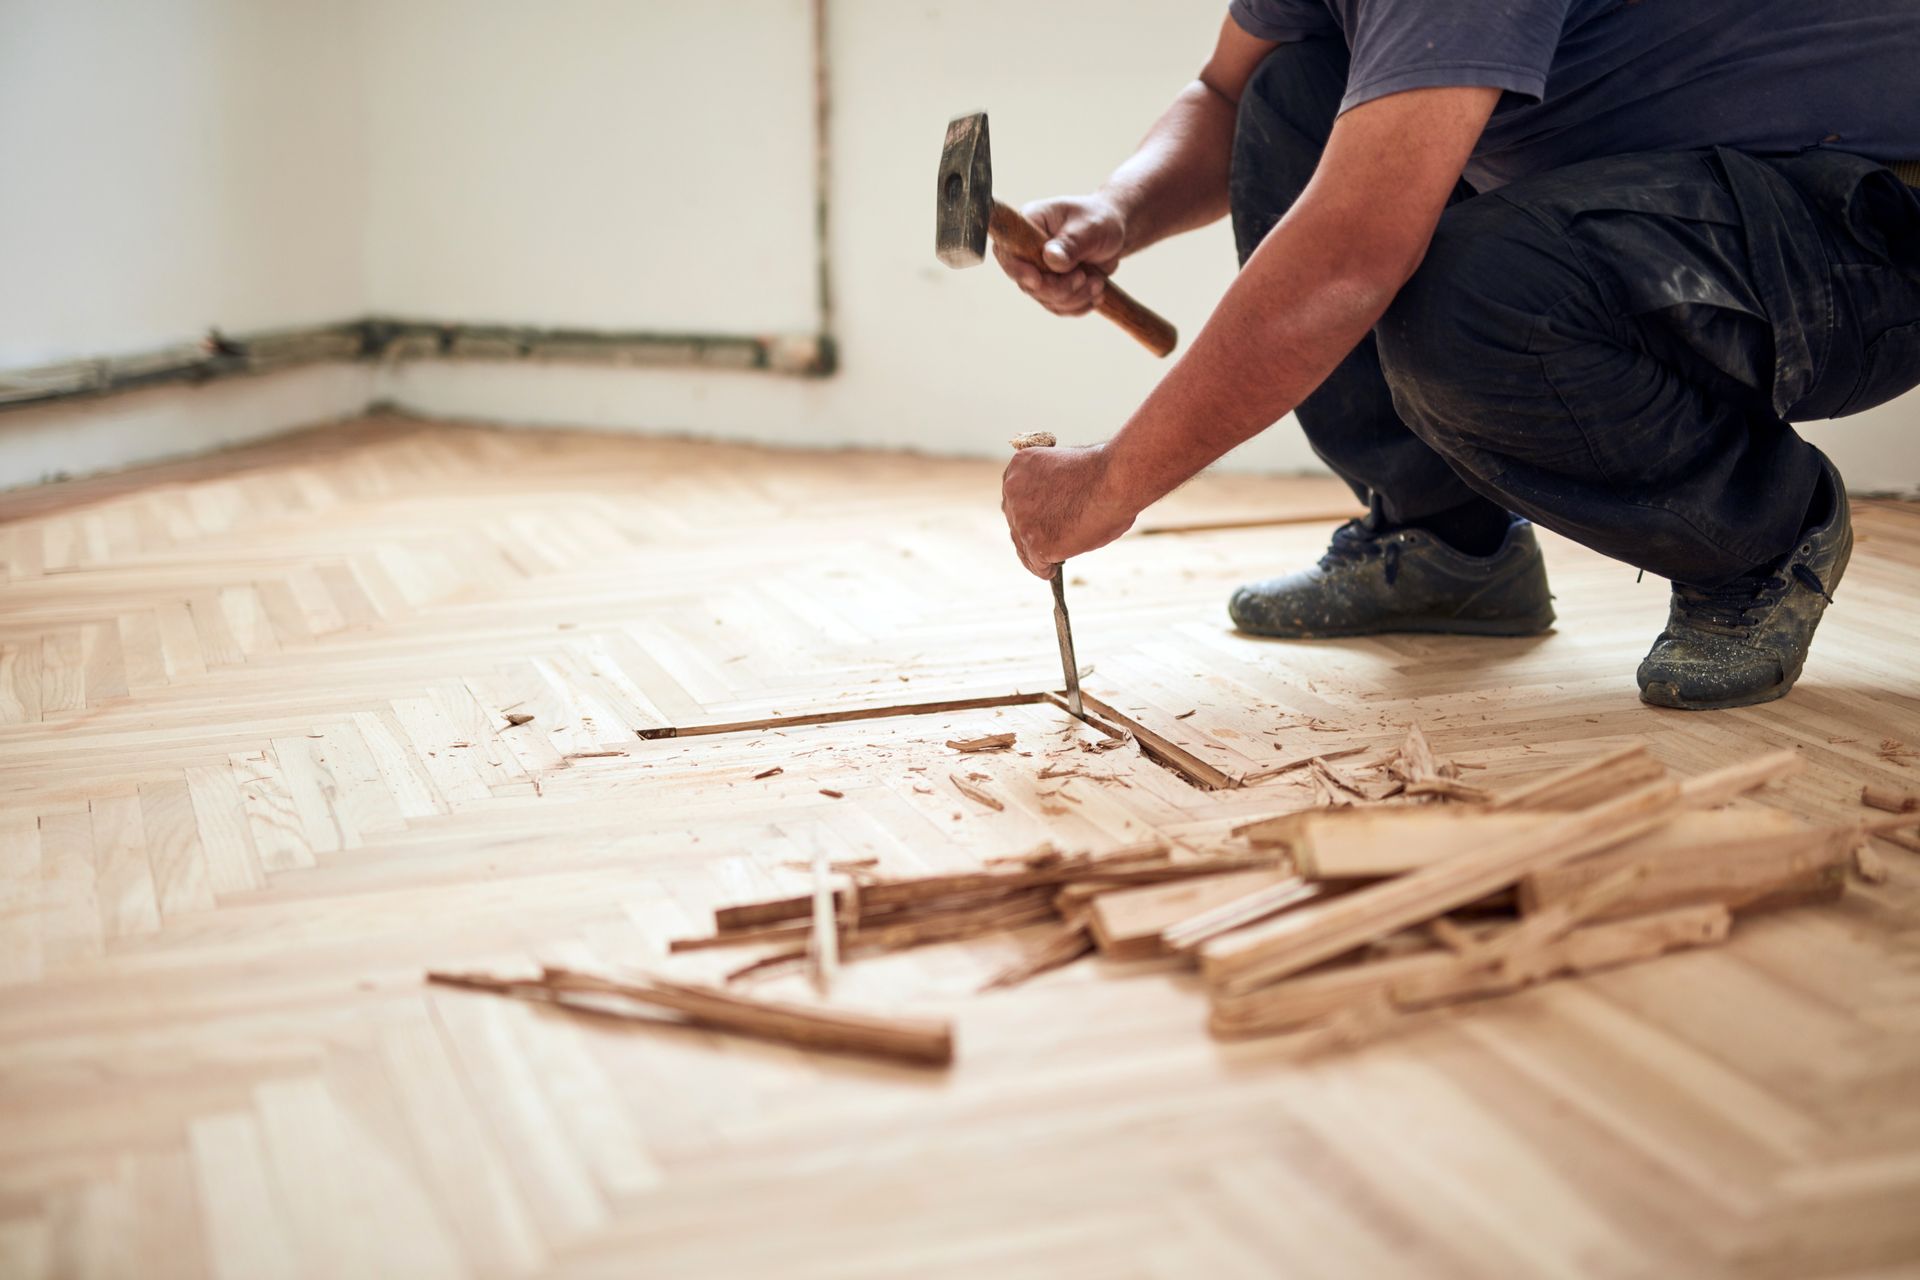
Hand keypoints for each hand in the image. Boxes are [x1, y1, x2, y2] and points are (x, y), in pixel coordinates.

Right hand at [992, 194, 1126, 316]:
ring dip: (1074, 297)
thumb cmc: (1100, 220)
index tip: (1037, 280)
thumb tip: (1051, 259)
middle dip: (1058, 288)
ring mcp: (1038, 271)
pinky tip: (1095, 292)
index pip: (1008, 250)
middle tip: (1083, 277)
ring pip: (1045, 299)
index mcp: (1030, 223)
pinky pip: (1058, 307)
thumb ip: (1070, 242)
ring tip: (1097, 282)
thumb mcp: (1091, 227)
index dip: (1018, 270)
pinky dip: (1079, 305)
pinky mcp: (1052, 287)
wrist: (1114, 232)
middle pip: (1027, 283)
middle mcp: (1028, 249)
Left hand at [1001, 443, 1139, 577]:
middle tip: (1046, 544)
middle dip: (1031, 533)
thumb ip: (1053, 487)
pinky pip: (1037, 564)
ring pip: (1023, 546)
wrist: (1115, 480)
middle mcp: (1012, 491)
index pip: (1014, 496)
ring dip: (1036, 554)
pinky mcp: (1035, 544)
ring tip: (1048, 563)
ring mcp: (1021, 519)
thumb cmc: (1104, 470)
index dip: (1028, 512)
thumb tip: (1055, 508)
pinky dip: (1045, 569)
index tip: (1037, 522)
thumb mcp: (1065, 466)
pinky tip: (1053, 571)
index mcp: (1019, 466)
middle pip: (1015, 522)